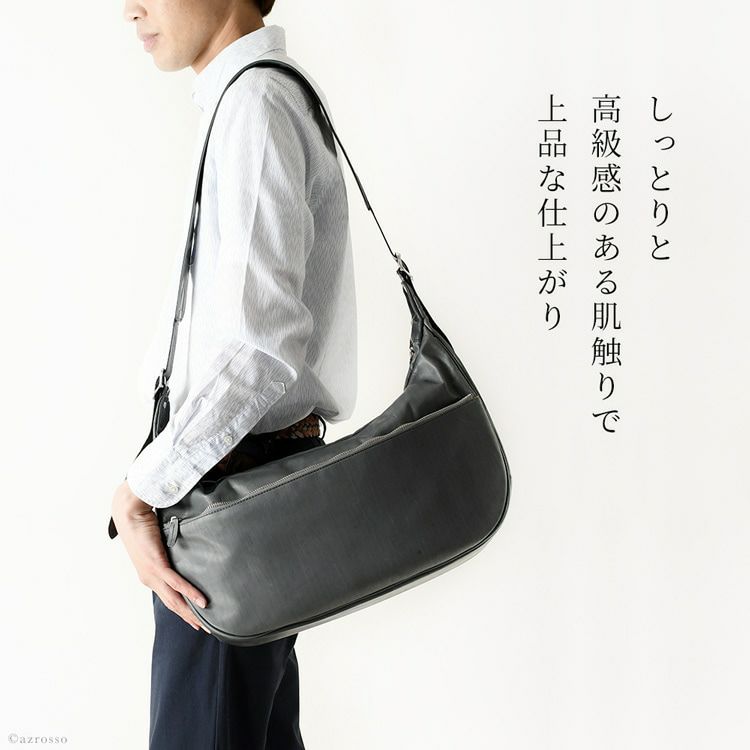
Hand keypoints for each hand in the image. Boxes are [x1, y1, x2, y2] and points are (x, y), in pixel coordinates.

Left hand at [112, 480, 208, 632]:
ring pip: (174, 599)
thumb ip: (170, 551)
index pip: (169, 598)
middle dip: (189, 618)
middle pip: (172, 604)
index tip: (197, 622)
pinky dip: (190, 593)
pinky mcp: (157, 565)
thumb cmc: (144, 525)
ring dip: (191, 612)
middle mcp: (149, 580)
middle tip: (206, 629)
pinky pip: (176, 583)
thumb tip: (186, 550)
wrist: (130, 514)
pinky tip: (202, 601)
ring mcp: (152, 574)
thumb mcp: (159, 543)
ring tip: (206, 621)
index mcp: (149, 576)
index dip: (183, 612)